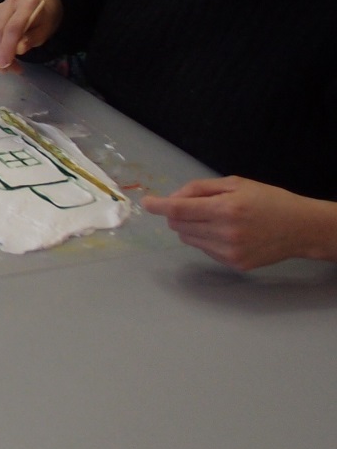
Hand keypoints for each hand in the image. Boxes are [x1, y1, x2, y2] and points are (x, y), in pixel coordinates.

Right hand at [0, 0, 61, 67]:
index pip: (13, 27)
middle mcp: (9, 3)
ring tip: (7, 67)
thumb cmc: (43, 17)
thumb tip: (19, 49)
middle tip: (5, 71)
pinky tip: (2, 55)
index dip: (7, 47)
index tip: (5, 65)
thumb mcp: (45, 30)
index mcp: (27, 4)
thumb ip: (32, 38)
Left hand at [143, 177, 336, 269]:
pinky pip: (204, 250)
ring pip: (188, 239)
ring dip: (190, 228)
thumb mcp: (235, 184)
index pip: (179, 209)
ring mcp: (229, 252)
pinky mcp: (234, 264)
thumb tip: (172, 198)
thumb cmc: (267, 200)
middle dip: (178, 215)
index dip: (159, 206)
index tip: (148, 203)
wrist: (300, 228)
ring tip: (214, 219)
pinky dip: (205, 239)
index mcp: (225, 208)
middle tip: (194, 206)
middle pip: (179, 226)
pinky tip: (225, 233)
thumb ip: (200, 189)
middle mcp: (225, 232)